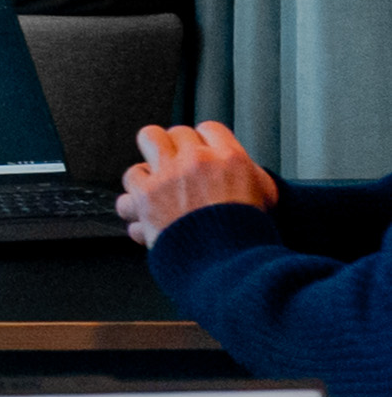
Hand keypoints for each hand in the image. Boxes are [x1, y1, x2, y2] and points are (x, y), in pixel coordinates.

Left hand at [121, 121, 280, 246]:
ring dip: (154, 161)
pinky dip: (136, 192)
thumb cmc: (246, 239)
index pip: (210, 129)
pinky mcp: (145, 194)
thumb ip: (249, 176)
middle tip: (177, 165)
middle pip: (178, 132)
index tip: (199, 152)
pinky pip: (131, 176)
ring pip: (149, 138)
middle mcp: (198, 161)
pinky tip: (145, 208)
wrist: (229, 267)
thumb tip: (240, 168)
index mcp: (231, 159)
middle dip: (177, 148)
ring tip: (158, 182)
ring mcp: (170, 174)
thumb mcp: (265, 199)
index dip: (203, 142)